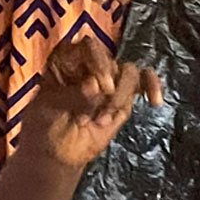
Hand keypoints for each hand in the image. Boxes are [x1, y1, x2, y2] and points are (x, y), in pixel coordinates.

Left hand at [17, 36, 160, 170]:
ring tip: (102, 121)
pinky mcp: (125, 96)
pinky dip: (152, 87)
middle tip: (98, 116)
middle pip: (112, 60)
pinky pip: (144, 82)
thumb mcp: (49, 108)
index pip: (88, 47)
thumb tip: (97, 86)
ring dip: (120, 99)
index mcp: (67, 59)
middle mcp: (89, 64)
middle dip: (109, 90)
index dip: (98, 63)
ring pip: (129, 73)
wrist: (55, 152)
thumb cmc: (44, 125)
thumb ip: (72, 95)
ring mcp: (109, 79)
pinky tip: (155, 101)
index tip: (101, 87)